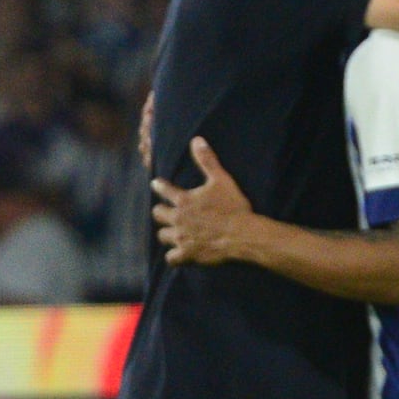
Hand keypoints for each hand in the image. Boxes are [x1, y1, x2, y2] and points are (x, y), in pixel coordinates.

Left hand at [153, 139, 265, 265]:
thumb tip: (196, 140)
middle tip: (164, 212)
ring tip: (171, 232)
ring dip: (167, 233)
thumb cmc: (232, 206)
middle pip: (158, 214)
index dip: (159, 186)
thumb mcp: (221, 179)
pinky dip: (173, 256)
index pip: (164, 190)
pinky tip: (177, 254)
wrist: (241, 234)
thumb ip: (207, 160)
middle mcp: (178, 219)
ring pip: (163, 235)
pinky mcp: (187, 254)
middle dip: (161, 212)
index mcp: (184, 200)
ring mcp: (181, 238)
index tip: (156, 184)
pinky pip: (171, 258)